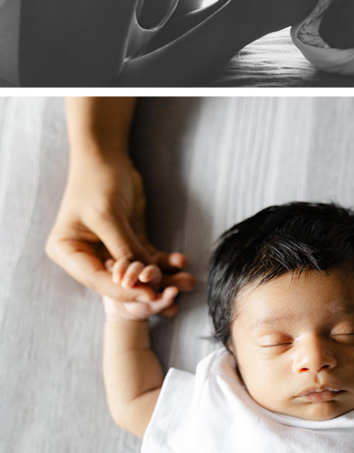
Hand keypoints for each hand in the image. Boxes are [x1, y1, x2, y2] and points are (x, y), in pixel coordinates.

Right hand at [45, 151, 193, 313]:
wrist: (106, 155)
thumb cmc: (98, 181)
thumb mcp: (107, 216)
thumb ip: (122, 247)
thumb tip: (138, 279)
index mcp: (68, 251)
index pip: (98, 279)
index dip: (125, 290)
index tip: (151, 296)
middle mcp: (85, 254)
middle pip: (118, 279)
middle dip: (147, 287)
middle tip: (174, 296)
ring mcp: (107, 248)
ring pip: (136, 270)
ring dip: (161, 276)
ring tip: (186, 281)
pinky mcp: (126, 239)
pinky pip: (146, 256)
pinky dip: (163, 260)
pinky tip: (180, 261)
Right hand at [101, 259, 180, 319]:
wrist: (122, 314)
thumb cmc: (142, 309)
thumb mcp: (154, 307)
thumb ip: (165, 299)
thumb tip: (175, 290)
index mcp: (152, 275)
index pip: (152, 270)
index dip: (149, 272)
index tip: (144, 277)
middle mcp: (139, 269)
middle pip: (137, 265)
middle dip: (132, 273)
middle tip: (126, 284)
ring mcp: (125, 269)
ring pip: (122, 263)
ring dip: (120, 269)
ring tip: (116, 280)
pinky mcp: (111, 270)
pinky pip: (108, 265)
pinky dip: (108, 266)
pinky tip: (106, 267)